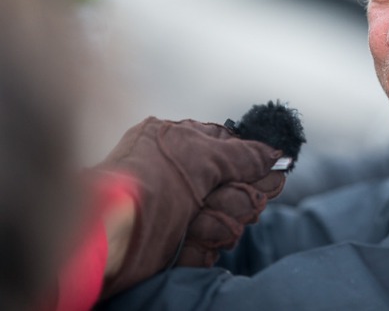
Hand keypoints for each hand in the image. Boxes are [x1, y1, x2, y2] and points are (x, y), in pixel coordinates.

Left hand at [95, 117, 284, 297]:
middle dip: (237, 198)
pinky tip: (184, 240)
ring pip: (229, 220)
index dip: (254, 166)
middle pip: (238, 188)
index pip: (235, 152)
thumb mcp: (201, 156)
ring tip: (194, 222)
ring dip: (218, 222)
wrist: (111, 234)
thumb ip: (242, 154)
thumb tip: (273, 152)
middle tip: (225, 199)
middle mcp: (183, 177)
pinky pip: (210, 248)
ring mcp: (181, 212)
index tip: (272, 176)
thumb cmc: (148, 184)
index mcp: (183, 144)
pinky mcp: (177, 246)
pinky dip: (200, 245)